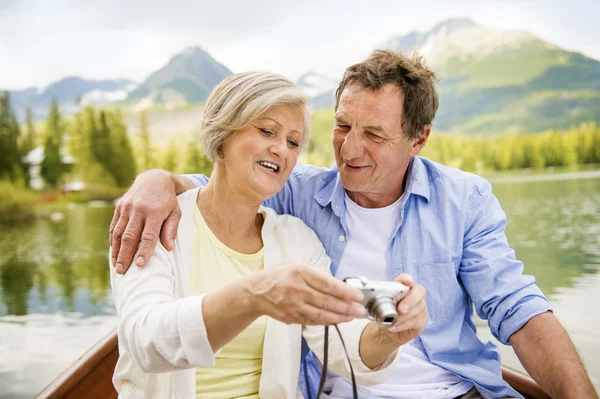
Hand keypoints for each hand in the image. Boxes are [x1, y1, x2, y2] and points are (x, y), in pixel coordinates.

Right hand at [110, 169, 186, 273]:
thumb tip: (169, 248)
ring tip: (116, 266)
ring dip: (116, 251)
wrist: (154, 179)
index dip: (144, 251)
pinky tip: (114, 252)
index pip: (148, 236)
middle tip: (122, 271)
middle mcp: (139, 210)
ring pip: (119, 232)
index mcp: (155, 212)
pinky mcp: (120, 207)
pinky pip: (115, 226)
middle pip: (130, 236)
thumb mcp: (176, 212)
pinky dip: (113, 240)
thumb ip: (171, 229)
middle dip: (125, 255)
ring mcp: (127, 208)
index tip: (139, 265)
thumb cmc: (168, 200)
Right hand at [245, 264, 365, 325]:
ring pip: (321, 314)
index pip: (327, 284)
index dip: (345, 291)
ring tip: (352, 316)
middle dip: (347, 307)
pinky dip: (326, 321)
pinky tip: (337, 320)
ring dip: (339, 317)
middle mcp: (296, 289)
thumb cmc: (278, 276)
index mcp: (299, 272)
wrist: (255, 292)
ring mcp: (293, 306)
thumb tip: (337, 283)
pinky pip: (313, 321)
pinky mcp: (291, 317)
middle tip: (360, 309)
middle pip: (327, 301)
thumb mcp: (296, 266)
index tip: (357, 295)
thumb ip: (316, 273)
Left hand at [376, 273, 427, 345]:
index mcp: (403, 287)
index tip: (407, 282)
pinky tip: (394, 327)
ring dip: (403, 317)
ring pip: (417, 309)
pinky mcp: (422, 320)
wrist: (387, 329)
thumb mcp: (379, 305)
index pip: (406, 279)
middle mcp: (415, 295)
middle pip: (419, 292)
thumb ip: (377, 298)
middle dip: (410, 301)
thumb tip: (367, 292)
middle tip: (400, 310)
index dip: (407, 279)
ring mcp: (421, 307)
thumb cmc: (384, 313)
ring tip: (392, 322)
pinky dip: (403, 325)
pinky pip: (416, 322)